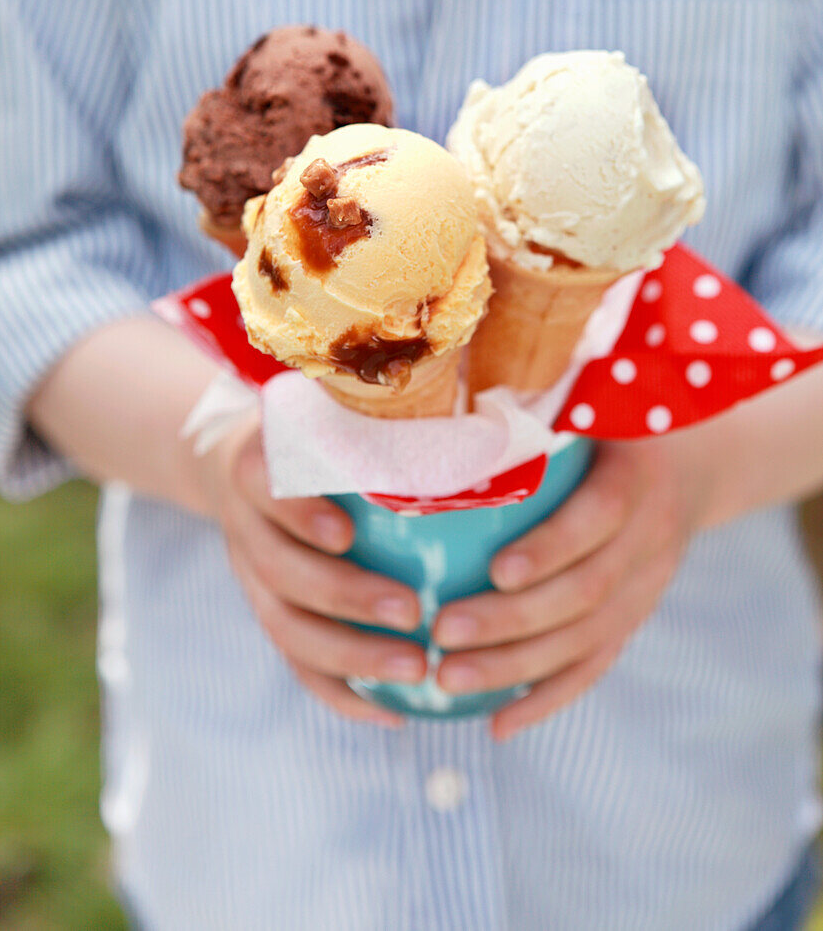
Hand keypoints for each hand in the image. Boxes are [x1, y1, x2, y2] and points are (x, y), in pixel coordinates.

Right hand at [201, 419, 424, 727]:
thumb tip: (479, 416)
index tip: (346, 534)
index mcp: (257, 468)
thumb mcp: (325, 408)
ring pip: (288, 630)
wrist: (238, 466)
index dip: (299, 515)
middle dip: (344, 598)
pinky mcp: (267, 615)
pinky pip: (297, 664)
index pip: (266, 490)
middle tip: (411, 612)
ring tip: (416, 672)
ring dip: (350, 658)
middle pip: (280, 573)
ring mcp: (250, 578)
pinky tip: (395, 714)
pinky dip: (343, 694)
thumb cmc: (313, 431)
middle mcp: (246, 527)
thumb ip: (373, 416)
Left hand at [433, 435, 715, 740]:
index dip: (552, 549)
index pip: (598, 520)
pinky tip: (497, 724)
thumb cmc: (609, 430)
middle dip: (512, 620)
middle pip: (585, 593)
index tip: (495, 569)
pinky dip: (546, 700)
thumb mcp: (589, 407)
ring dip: (516, 668)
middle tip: (442, 633)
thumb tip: (443, 423)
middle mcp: (649, 540)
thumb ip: (535, 416)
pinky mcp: (635, 620)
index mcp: (636, 479)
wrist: (690, 468)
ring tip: (449, 680)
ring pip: (585, 641)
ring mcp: (647, 588)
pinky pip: (594, 668)